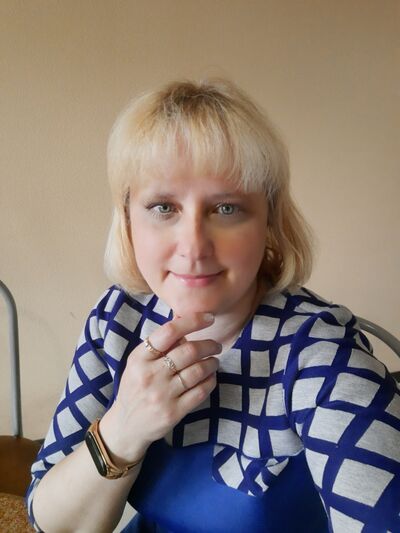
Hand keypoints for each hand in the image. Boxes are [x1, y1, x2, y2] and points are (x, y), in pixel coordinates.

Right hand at [99, 313, 220, 464]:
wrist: (126, 426)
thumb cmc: (135, 387)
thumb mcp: (138, 363)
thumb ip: (159, 346)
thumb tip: (186, 327)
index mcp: (139, 358)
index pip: (169, 332)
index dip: (192, 321)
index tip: (209, 318)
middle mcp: (150, 375)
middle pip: (189, 351)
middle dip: (209, 345)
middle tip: (216, 345)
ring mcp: (162, 395)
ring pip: (198, 371)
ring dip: (212, 363)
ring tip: (214, 361)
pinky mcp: (174, 412)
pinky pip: (201, 391)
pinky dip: (210, 381)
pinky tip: (210, 377)